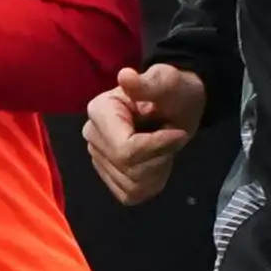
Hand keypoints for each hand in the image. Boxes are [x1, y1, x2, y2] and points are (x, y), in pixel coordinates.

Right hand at [83, 65, 206, 205]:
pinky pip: (131, 194)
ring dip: (157, 169)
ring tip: (163, 147)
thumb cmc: (172, 92)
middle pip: (128, 168)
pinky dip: (151, 182)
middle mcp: (92, 136)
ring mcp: (98, 158)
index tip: (178, 133)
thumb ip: (149, 84)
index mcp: (99, 111)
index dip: (157, 147)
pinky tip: (156, 161)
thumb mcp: (168, 83)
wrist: (175, 106)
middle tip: (171, 137)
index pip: (125, 150)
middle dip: (159, 156)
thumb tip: (125, 76)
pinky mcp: (109, 176)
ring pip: (131, 185)